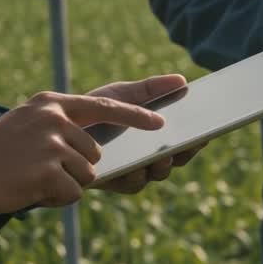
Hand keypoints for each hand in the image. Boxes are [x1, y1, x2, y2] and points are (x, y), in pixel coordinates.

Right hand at [0, 92, 163, 213]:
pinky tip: (30, 189)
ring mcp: (50, 144)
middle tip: (40, 169)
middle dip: (75, 169)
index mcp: (51, 102)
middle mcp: (54, 118)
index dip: (136, 116)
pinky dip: (56, 198)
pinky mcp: (47, 171)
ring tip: (32, 177)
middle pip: (95, 153)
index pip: (106, 106)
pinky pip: (73, 193)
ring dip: (65, 184)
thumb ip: (62, 124)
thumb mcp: (29, 123)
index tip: (159, 123)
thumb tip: (99, 149)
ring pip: (88, 175)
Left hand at [87, 75, 205, 194]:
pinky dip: (136, 174)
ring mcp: (131, 172)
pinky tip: (135, 163)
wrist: (54, 127)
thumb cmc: (91, 110)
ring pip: (156, 174)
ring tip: (162, 155)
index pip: (184, 141)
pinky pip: (131, 183)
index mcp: (154, 138)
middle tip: (189, 142)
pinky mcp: (112, 182)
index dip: (198, 139)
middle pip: (176, 159)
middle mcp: (147, 158)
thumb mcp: (121, 94)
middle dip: (184, 152)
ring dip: (162, 165)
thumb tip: (182, 80)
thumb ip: (151, 89)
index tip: (207, 130)